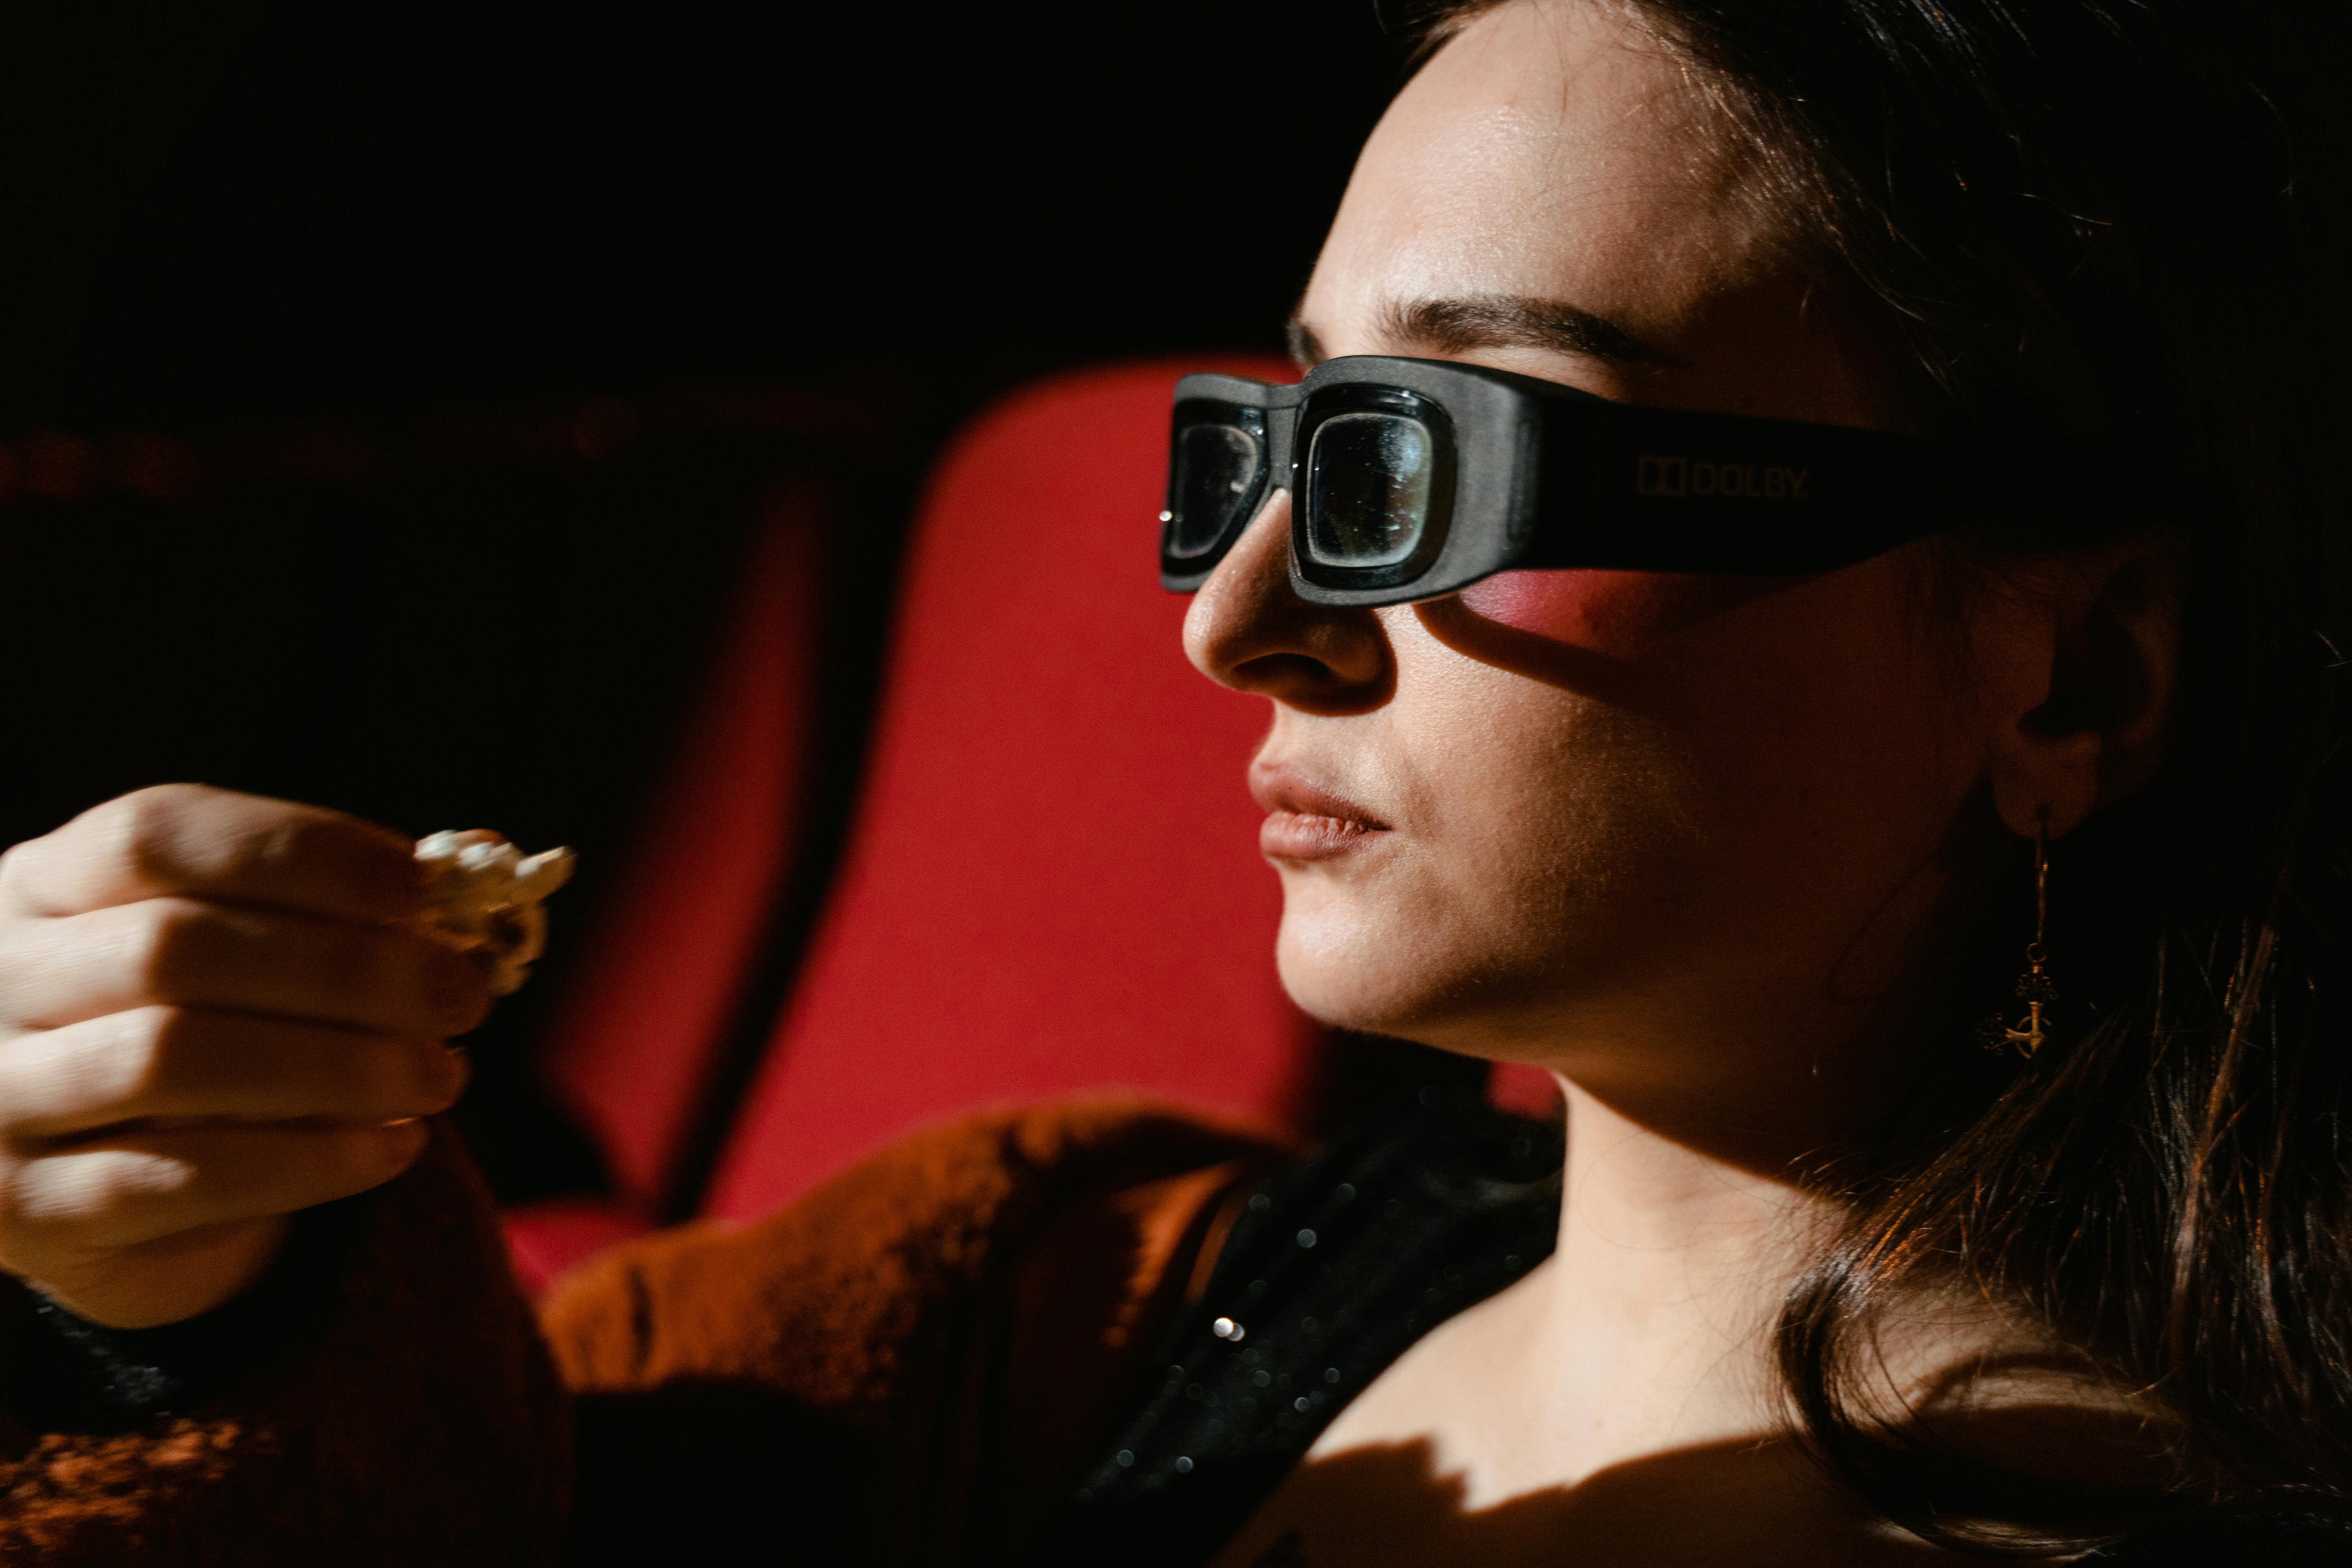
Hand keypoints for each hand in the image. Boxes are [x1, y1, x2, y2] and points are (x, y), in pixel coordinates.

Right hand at [0, 785, 488, 1326]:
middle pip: (177, 949)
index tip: (420, 884)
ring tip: (441, 1075)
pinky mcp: (29, 1210)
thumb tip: (473, 868)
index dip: (302, 852)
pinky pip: (181, 1179)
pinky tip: (395, 1145)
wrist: (107, 1184)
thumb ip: (339, 911)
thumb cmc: (207, 1029)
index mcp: (47, 882)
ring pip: (172, 1062)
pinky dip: (310, 1162)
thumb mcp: (248, 951)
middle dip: (347, 969)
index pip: (159, 835)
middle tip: (463, 996)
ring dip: (338, 1067)